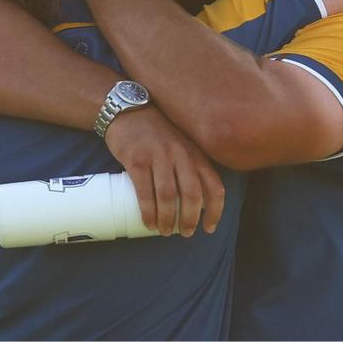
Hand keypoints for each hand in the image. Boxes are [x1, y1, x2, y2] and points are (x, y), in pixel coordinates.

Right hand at [104, 106, 224, 236]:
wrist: (127, 110)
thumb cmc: (156, 132)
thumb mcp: (182, 143)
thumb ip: (191, 164)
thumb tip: (196, 200)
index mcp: (196, 153)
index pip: (214, 187)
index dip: (215, 212)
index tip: (209, 228)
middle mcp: (181, 155)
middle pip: (192, 195)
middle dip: (189, 219)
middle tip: (184, 233)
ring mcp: (158, 157)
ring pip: (169, 197)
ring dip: (167, 220)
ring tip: (164, 231)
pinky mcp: (137, 160)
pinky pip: (145, 192)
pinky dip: (148, 211)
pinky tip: (148, 222)